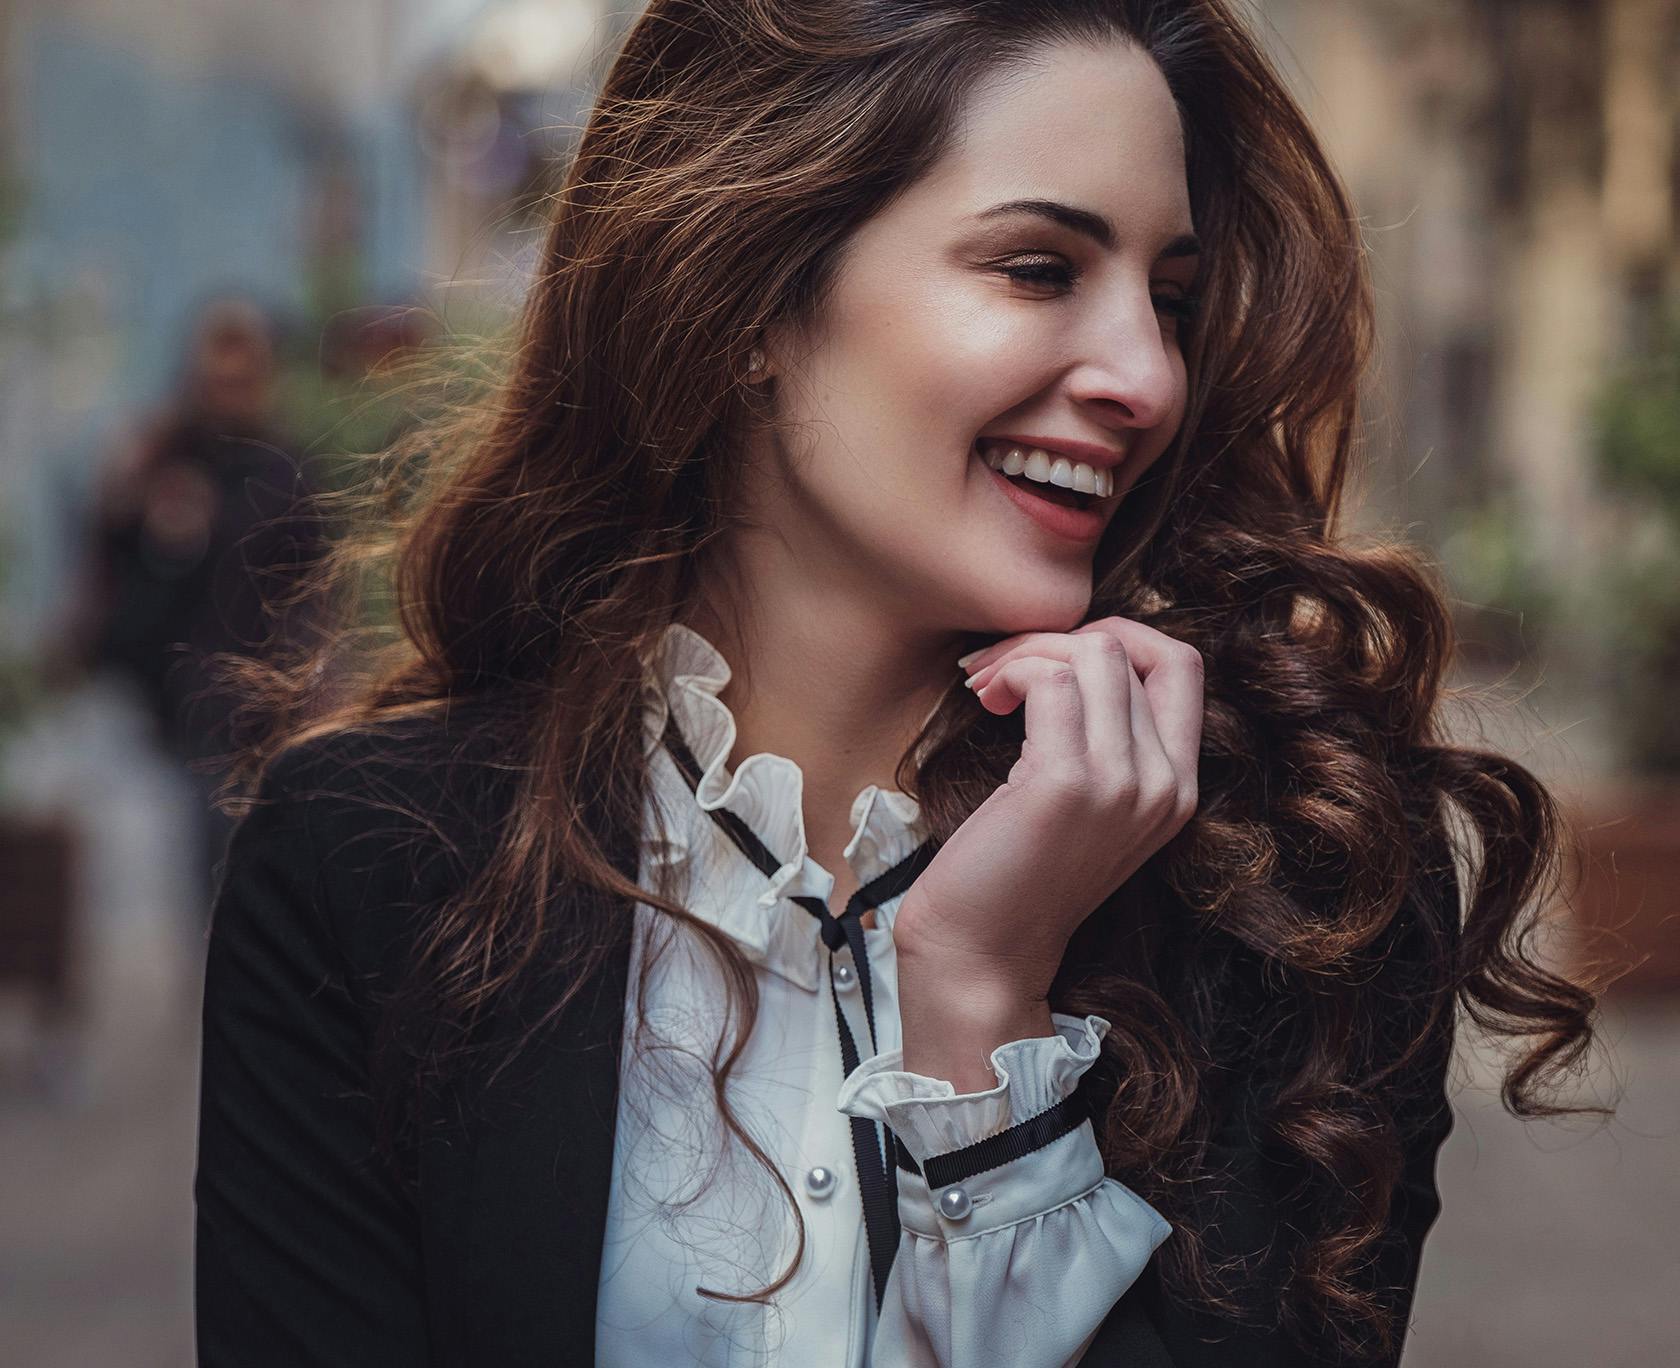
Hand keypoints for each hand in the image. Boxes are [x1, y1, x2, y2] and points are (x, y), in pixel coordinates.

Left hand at [895, 618, 1204, 1010]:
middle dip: (1056, 637)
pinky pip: (1052, 681)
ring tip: (988, 687)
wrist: (981, 956)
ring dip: (1026, 652)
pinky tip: (984, 701)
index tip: (1056, 659)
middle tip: (1002, 669)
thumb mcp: (1083, 804)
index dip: (1116, 637)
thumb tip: (1072, 655)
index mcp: (1177, 788)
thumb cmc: (1014, 874)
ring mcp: (1123, 784)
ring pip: (1093, 654)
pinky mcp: (1068, 784)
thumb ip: (1102, 741)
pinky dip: (1012, 673)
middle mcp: (1165, 784)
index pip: (1180, 665)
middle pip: (1131, 648)